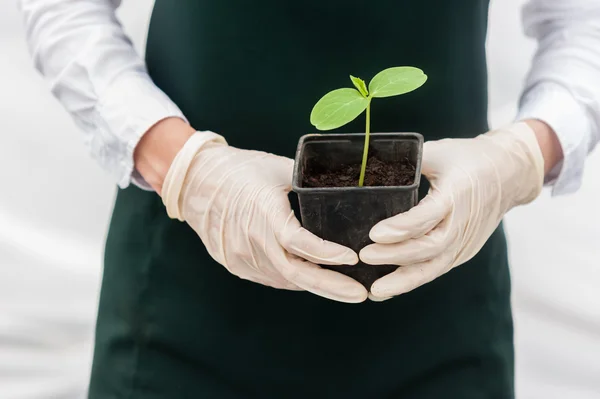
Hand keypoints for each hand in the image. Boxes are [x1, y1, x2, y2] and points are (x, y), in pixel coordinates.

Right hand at [159, 131, 367, 302]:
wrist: (196, 181)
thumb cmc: (240, 169)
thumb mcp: (278, 168)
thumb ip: (307, 184)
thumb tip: (339, 193)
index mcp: (264, 213)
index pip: (299, 242)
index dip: (327, 254)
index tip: (352, 258)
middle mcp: (251, 241)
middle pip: (295, 273)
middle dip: (332, 287)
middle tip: (361, 294)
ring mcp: (241, 257)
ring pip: (285, 280)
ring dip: (316, 285)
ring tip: (346, 288)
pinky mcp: (236, 264)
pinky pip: (272, 278)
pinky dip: (295, 280)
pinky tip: (314, 279)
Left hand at [360, 122, 548, 299]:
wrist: (509, 175)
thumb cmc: (468, 159)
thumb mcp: (438, 152)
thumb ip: (406, 160)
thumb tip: (367, 165)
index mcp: (457, 193)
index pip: (428, 217)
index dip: (401, 228)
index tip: (375, 234)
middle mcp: (462, 223)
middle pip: (430, 247)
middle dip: (396, 256)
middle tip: (365, 256)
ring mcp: (464, 242)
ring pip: (433, 267)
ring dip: (403, 281)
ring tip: (373, 291)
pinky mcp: (462, 253)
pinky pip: (434, 269)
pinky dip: (410, 281)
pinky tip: (386, 289)